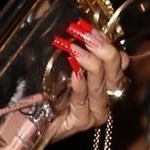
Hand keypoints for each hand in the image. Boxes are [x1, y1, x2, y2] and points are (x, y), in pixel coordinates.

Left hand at [44, 24, 128, 142]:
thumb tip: (78, 27)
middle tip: (85, 35)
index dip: (106, 42)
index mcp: (107, 81)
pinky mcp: (83, 122)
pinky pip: (84, 101)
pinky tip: (75, 74)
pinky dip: (80, 86)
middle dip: (103, 49)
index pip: (119, 60)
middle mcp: (106, 96)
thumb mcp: (62, 66)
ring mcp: (96, 111)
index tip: (89, 28)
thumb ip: (76, 51)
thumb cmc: (46, 91)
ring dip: (90, 63)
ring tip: (75, 49)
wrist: (31, 122)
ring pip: (101, 84)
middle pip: (116, 70)